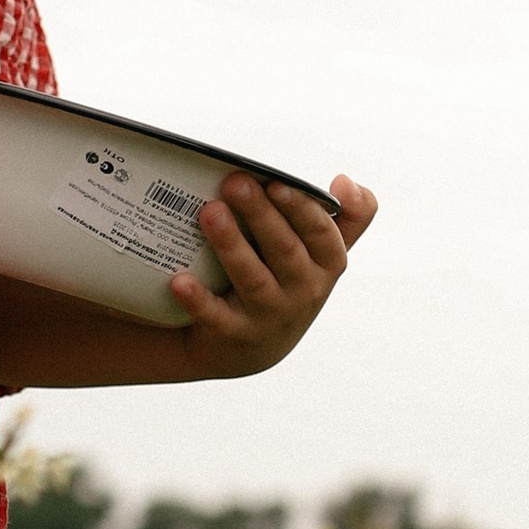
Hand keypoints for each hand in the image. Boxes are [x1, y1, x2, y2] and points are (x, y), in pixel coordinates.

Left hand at [166, 171, 377, 373]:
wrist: (251, 346)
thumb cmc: (288, 282)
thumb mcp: (324, 256)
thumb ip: (348, 218)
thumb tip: (347, 182)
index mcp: (327, 264)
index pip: (322, 234)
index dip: (301, 208)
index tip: (276, 183)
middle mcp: (304, 291)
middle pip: (285, 250)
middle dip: (261, 215)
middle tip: (234, 182)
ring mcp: (270, 315)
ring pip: (253, 279)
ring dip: (231, 245)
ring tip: (209, 212)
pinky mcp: (235, 334)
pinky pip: (217, 317)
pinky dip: (199, 300)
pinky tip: (180, 281)